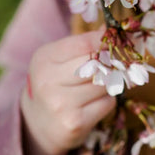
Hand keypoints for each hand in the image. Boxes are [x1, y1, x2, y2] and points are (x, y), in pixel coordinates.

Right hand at [20, 30, 115, 154]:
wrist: (37, 123)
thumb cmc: (55, 81)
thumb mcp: (61, 57)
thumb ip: (84, 43)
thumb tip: (110, 30)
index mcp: (45, 58)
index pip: (85, 43)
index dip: (106, 41)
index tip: (118, 41)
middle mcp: (48, 81)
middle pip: (97, 64)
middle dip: (111, 62)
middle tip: (115, 62)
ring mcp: (60, 104)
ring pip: (105, 83)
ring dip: (110, 82)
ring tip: (97, 85)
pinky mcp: (74, 124)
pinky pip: (107, 103)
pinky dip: (107, 101)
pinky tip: (93, 103)